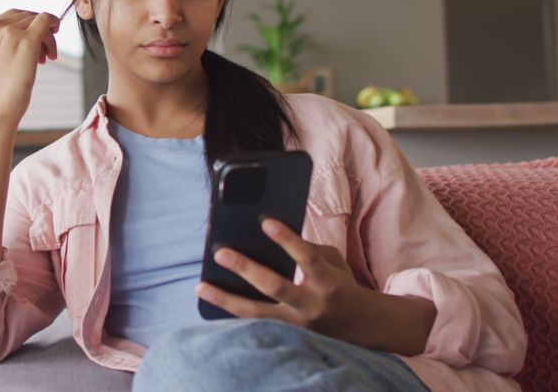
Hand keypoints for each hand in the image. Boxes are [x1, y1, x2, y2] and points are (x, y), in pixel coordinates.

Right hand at [0, 9, 59, 123]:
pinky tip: (56, 31)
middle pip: (24, 17)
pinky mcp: (27, 40)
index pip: (10, 16)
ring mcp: (9, 32)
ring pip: (36, 20)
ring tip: (45, 58)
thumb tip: (31, 25)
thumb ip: (3, 39)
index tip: (34, 44)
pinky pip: (45, 19)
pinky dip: (53, 22)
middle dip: (37, 32)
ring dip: (46, 37)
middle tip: (44, 55)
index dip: (26, 27)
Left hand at [197, 218, 379, 346]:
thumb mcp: (333, 261)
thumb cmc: (338, 282)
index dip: (288, 240)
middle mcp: (311, 304)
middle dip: (247, 269)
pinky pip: (254, 325)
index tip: (266, 221)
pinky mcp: (284, 335)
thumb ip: (307, 247)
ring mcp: (296, 324)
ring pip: (258, 314)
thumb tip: (269, 231)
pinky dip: (231, 313)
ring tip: (201, 287)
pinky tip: (211, 302)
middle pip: (276, 288)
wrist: (356, 325)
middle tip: (221, 253)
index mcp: (328, 281)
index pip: (307, 258)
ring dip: (227, 300)